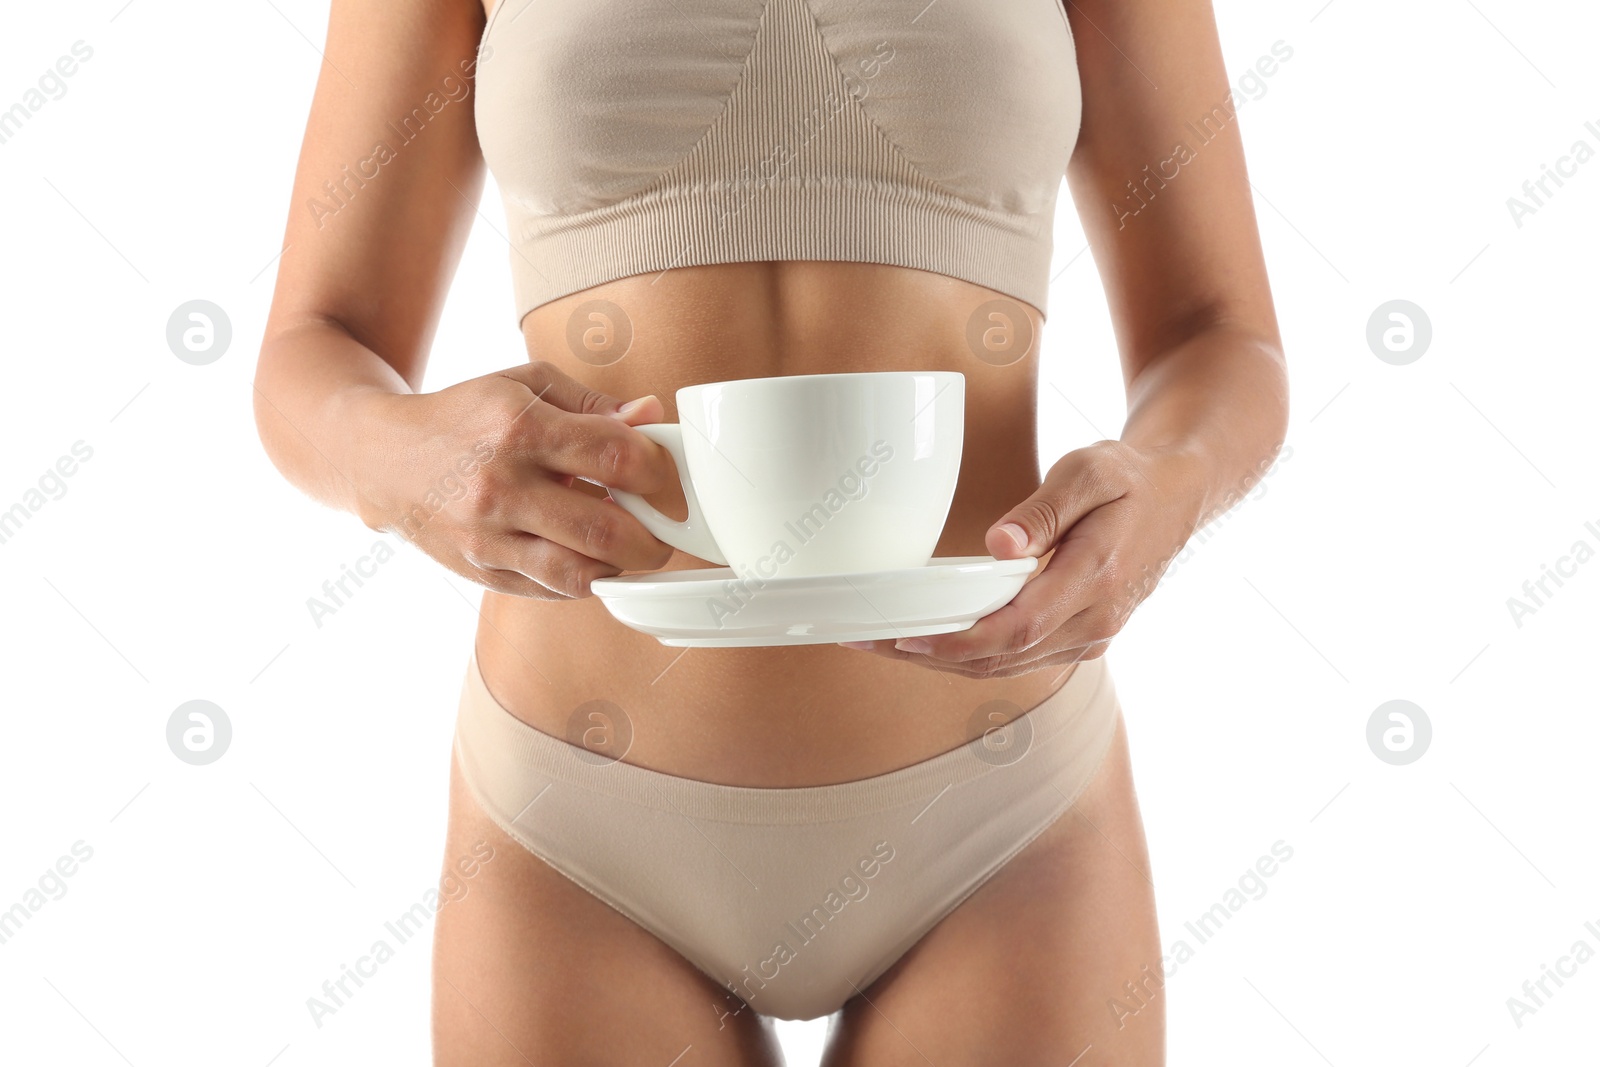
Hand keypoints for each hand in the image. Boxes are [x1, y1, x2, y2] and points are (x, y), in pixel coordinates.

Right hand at [349, 361, 677, 598]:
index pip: (616, 457)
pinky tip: (592, 557)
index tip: (669, 481)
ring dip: (624, 567)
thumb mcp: (525, 387)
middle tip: (665, 530)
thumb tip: (652, 417)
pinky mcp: (481, 573)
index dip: (661, 474)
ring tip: (632, 548)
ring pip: (580, 574)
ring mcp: (488, 538)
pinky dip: (586, 579)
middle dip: (655, 538)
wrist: (380, 459)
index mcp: (519, 428)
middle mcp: (501, 486)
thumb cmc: (465, 417)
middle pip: (606, 530)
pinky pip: (552, 591)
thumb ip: (593, 404)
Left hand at [839, 440, 1205, 677]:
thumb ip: (1044, 509)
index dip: (957, 641)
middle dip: (931, 656)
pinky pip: (1019, 660)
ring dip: (944, 662)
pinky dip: (971, 656)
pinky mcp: (1082, 639)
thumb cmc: (1130, 477)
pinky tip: (931, 642)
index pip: (1017, 628)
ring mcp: (1092, 636)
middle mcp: (1096, 620)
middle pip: (1002, 658)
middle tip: (866, 639)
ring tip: (883, 643)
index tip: (906, 639)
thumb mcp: (1091, 470)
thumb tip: (999, 545)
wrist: (1180, 497)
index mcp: (1097, 577)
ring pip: (1007, 667)